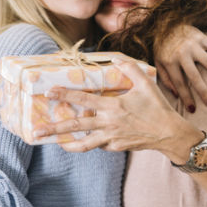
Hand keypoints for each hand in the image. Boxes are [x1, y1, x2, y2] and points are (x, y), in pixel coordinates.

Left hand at [35, 58, 191, 154]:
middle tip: (36, 132)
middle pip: (75, 126)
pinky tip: (89, 137)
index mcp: (112, 106)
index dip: (65, 95)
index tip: (49, 92)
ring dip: (68, 144)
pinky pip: (99, 144)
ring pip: (84, 143)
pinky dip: (93, 140)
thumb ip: (129, 68)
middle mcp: (108, 123)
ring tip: (56, 143)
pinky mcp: (115, 147)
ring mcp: (110, 138)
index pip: (82, 99)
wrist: (169, 134)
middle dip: (54, 129)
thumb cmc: (157, 107)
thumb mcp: (145, 83)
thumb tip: (116, 58)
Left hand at [154, 24, 206, 112]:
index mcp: (169, 61)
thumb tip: (176, 95)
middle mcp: (182, 53)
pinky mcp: (202, 37)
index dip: (186, 97)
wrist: (165, 21)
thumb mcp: (158, 62)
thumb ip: (165, 78)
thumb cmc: (162, 46)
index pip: (179, 83)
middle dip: (205, 91)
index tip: (193, 109)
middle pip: (195, 76)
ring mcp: (193, 45)